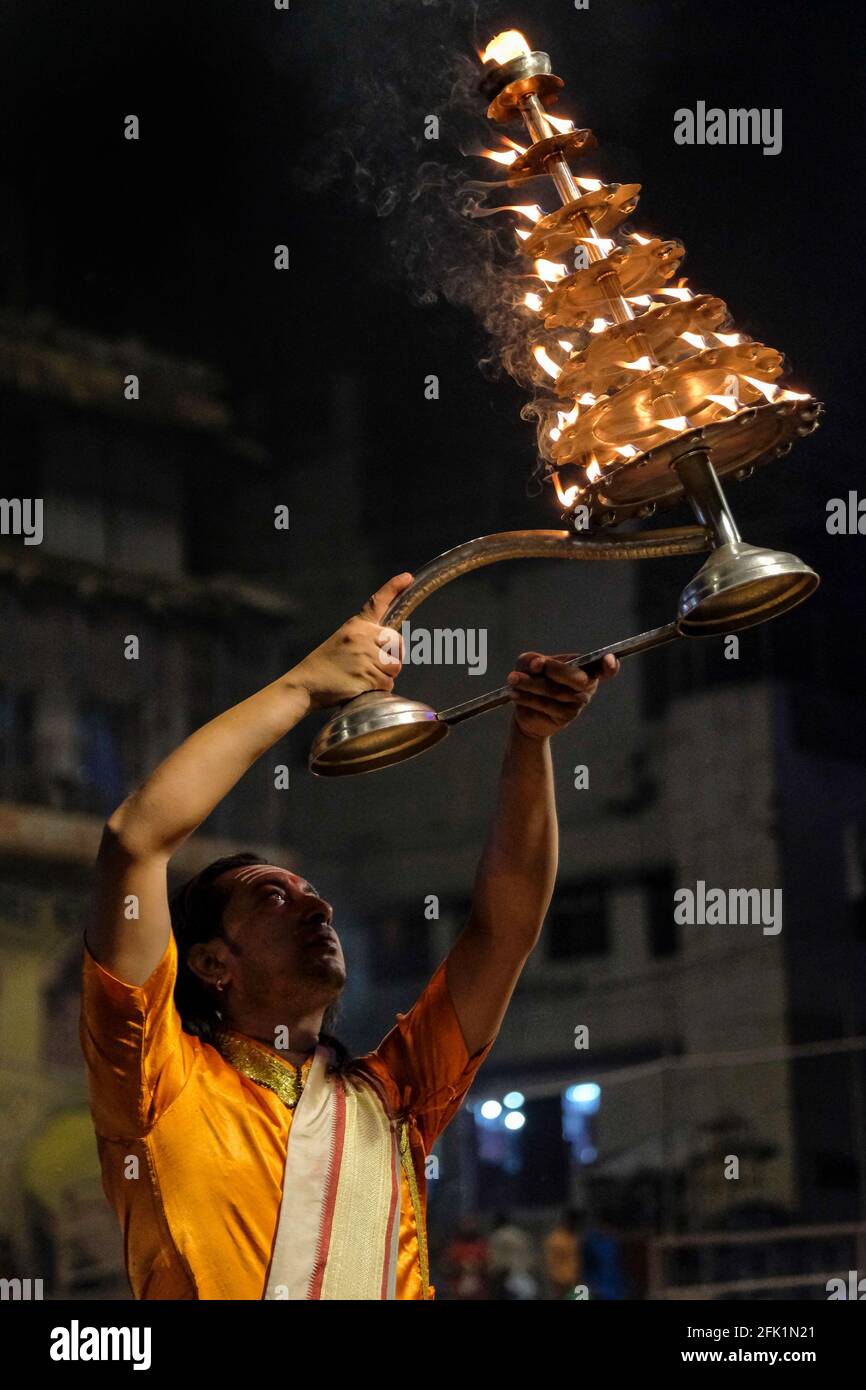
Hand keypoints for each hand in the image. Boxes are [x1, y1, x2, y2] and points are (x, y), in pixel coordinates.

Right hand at [290, 573, 412, 709]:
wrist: (304, 684)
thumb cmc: (324, 666)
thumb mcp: (342, 640)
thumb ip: (366, 639)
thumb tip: (392, 647)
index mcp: (356, 625)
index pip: (378, 602)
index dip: (394, 587)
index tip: (407, 577)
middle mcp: (363, 636)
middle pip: (398, 643)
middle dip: (394, 656)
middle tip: (375, 665)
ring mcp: (366, 656)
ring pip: (395, 667)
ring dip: (384, 676)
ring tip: (362, 677)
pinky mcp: (367, 675)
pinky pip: (387, 684)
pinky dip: (379, 689)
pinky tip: (361, 687)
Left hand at [506, 650, 619, 739]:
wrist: (525, 707)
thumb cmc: (532, 679)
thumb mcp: (528, 663)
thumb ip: (532, 659)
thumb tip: (537, 665)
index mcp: (585, 668)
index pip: (605, 668)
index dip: (610, 665)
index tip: (609, 659)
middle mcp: (586, 686)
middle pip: (576, 678)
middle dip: (553, 669)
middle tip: (534, 665)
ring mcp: (578, 703)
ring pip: (555, 691)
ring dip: (530, 684)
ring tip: (512, 679)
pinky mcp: (565, 716)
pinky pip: (547, 705)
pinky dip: (528, 698)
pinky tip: (515, 693)